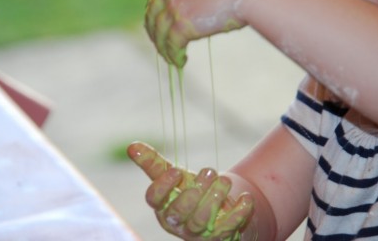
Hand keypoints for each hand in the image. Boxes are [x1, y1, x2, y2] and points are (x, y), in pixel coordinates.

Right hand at [127, 142, 254, 239]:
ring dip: (214, 199)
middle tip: (209, 171)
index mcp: (162, 205)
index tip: (176, 170)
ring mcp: (198, 233)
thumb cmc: (188, 190)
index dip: (162, 186)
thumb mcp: (173, 175)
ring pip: (201, 221)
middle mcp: (177, 222)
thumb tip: (131, 146)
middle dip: (193, 192)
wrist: (217, 209)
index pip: (155, 200)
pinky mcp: (219, 237)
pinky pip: (228, 229)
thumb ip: (153, 163)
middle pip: (179, 212)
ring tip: (224, 180)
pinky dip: (238, 214)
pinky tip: (246, 198)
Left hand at [145, 0, 247, 66]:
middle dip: (155, 31)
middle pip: (152, 14)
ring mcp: (174, 7)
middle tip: (161, 44)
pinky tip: (181, 62)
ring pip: (160, 33)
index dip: (155, 12)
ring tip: (172, 59)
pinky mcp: (182, 24)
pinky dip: (174, 55)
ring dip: (164, 48)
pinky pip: (172, 45)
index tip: (158, 24)